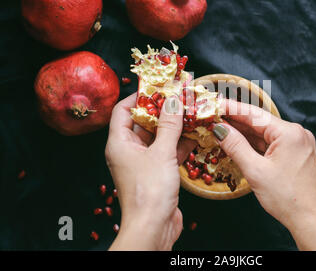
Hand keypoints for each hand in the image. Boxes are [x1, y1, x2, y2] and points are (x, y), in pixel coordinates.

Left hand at [105, 93, 195, 250]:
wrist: (153, 228)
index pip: (123, 110)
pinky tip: (196, 134)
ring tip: (191, 112)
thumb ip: (169, 125)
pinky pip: (167, 152)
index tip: (158, 87)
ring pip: (158, 137)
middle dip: (162, 110)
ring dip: (174, 126)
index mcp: (120, 143)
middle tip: (180, 97)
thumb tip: (173, 100)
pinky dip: (179, 143)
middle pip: (143, 122)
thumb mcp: (161, 153)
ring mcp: (143, 163)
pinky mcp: (156, 173)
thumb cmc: (149, 191)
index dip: (139, 96)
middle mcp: (128, 151)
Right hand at [212, 99, 315, 249]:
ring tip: (221, 129)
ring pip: (264, 134)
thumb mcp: (256, 171)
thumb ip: (235, 146)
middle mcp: (297, 134)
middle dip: (235, 121)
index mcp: (290, 133)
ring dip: (243, 133)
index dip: (231, 108)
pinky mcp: (296, 155)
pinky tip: (238, 144)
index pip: (254, 114)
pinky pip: (271, 144)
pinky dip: (254, 144)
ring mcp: (298, 144)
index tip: (214, 104)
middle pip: (259, 122)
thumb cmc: (288, 199)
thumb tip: (220, 129)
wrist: (311, 221)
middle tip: (213, 117)